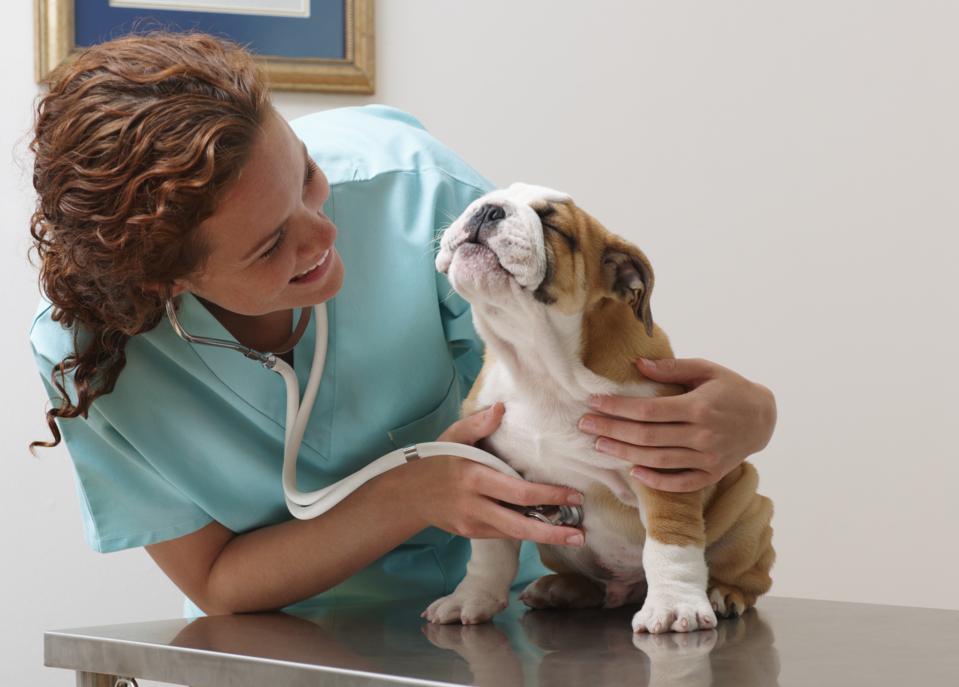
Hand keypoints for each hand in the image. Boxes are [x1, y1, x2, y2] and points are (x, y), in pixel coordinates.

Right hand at [407, 402, 585, 546]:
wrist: (408, 494)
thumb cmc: (437, 459)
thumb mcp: (453, 436)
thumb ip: (478, 423)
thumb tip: (501, 408)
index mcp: (475, 478)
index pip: (519, 493)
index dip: (549, 496)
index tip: (574, 495)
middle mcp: (475, 505)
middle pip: (519, 524)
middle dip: (553, 532)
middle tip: (580, 534)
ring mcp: (472, 523)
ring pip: (513, 534)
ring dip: (544, 537)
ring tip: (573, 537)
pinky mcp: (471, 533)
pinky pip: (502, 533)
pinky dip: (525, 531)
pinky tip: (545, 530)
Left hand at [578, 357, 776, 492]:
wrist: (764, 418)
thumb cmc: (731, 388)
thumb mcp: (706, 369)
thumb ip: (672, 368)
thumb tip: (638, 364)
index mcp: (698, 407)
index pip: (648, 410)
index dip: (618, 408)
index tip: (594, 403)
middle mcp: (702, 434)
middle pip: (647, 436)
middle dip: (611, 431)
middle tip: (585, 426)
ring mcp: (707, 458)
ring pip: (658, 460)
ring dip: (625, 454)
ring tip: (600, 446)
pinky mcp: (712, 474)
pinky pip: (680, 482)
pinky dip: (656, 480)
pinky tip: (634, 472)